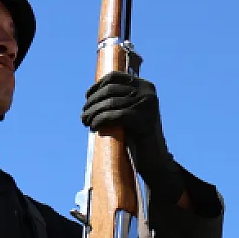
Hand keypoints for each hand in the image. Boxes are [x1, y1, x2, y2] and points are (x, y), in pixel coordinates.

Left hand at [81, 72, 182, 198]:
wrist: (155, 160)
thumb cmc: (138, 137)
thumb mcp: (130, 111)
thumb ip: (119, 99)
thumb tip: (92, 93)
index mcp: (145, 86)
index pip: (115, 77)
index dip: (97, 86)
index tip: (87, 98)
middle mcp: (148, 92)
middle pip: (110, 90)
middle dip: (93, 102)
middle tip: (83, 115)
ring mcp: (147, 105)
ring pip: (110, 103)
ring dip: (93, 112)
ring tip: (85, 121)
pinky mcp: (144, 120)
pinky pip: (115, 115)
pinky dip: (101, 120)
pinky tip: (94, 126)